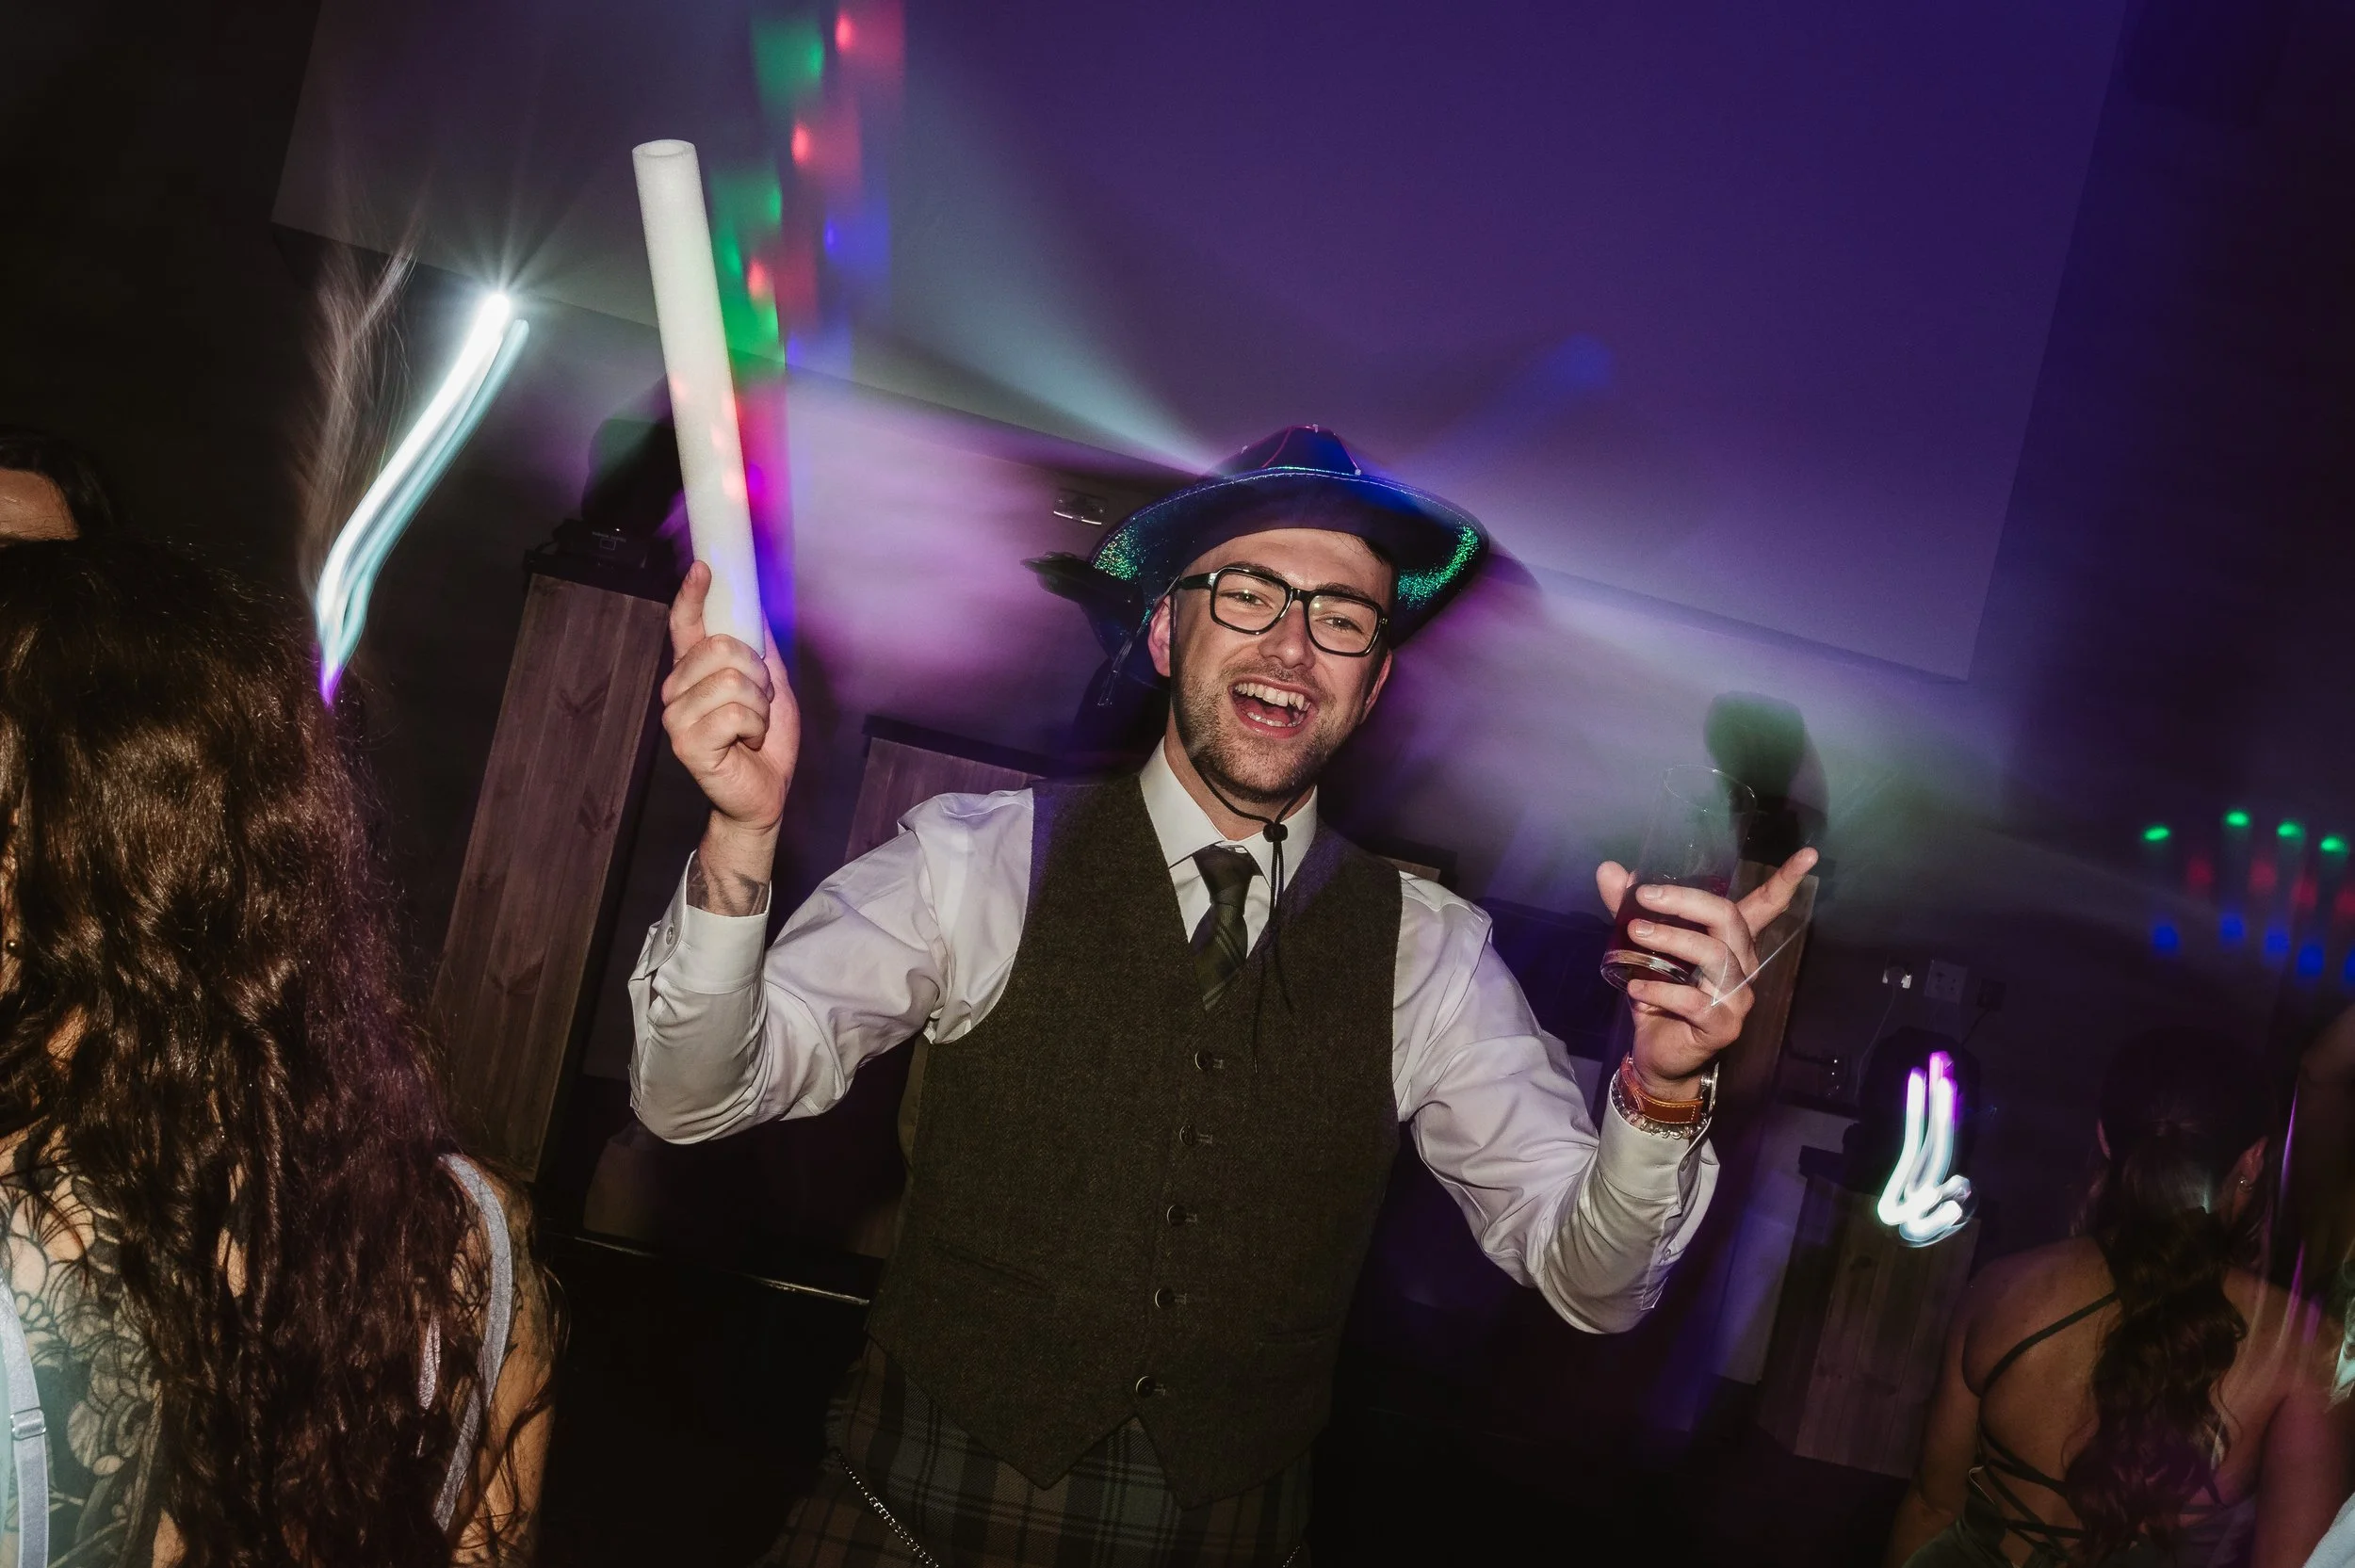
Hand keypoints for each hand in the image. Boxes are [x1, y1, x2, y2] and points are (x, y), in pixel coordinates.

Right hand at [662, 562, 796, 903]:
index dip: (693, 595)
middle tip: (760, 702)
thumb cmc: (765, 741)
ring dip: (759, 705)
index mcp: (695, 672)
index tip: (704, 568)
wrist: (766, 792)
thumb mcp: (773, 687)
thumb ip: (760, 651)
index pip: (686, 625)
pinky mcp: (687, 743)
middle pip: (721, 648)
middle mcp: (678, 690)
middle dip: (757, 673)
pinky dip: (755, 727)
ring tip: (753, 726)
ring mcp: (678, 716)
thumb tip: (755, 609)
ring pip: (731, 680)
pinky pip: (735, 712)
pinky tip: (747, 743)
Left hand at [1596, 848, 1817, 1098]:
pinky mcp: (1723, 1025)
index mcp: (1732, 941)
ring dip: (1671, 940)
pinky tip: (1637, 986)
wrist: (1657, 1054)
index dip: (1786, 880)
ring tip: (1635, 935)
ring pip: (1715, 956)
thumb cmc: (1659, 994)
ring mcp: (1737, 997)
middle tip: (1644, 897)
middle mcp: (1743, 965)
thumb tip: (1609, 869)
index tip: (1808, 853)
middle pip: (1729, 919)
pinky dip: (1662, 990)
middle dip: (1685, 902)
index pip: (1766, 906)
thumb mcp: (1640, 948)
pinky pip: (1696, 1001)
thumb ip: (1627, 909)